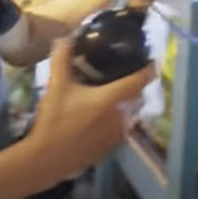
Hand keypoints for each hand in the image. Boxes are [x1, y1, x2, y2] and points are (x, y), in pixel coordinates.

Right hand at [27, 40, 154, 183]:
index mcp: (111, 98)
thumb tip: (64, 39)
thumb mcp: (56, 87)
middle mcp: (120, 116)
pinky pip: (121, 128)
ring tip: (108, 96)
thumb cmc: (54, 121)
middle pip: (136, 97)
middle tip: (121, 75)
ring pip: (129, 113)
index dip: (148, 69)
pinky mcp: (111, 148)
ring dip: (124, 104)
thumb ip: (61, 60)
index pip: (139, 80)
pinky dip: (116, 120)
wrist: (46, 159)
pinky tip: (99, 117)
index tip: (151, 60)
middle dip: (132, 86)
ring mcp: (117, 135)